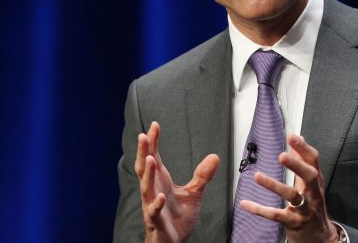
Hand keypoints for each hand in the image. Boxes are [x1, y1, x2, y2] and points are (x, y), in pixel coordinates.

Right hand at [135, 121, 219, 242]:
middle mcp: (153, 190)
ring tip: (150, 159)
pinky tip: (162, 196)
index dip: (153, 142)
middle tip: (143, 135)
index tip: (154, 125)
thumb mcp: (195, 192)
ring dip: (148, 174)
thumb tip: (215, 156)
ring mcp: (152, 205)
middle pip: (145, 168)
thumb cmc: (178, 217)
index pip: (154, 157)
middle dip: (143, 152)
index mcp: (160, 181)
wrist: (174, 242)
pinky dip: (157, 204)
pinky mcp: (156, 222)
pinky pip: (154, 212)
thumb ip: (202, 175)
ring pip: (147, 188)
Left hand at [239, 134, 339, 242]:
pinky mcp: (294, 223)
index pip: (313, 161)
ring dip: (274, 185)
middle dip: (296, 165)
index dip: (303, 148)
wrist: (319, 238)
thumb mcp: (311, 183)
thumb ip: (304, 161)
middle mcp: (313, 194)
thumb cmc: (313, 206)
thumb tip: (299, 138)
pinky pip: (275, 215)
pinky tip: (245, 204)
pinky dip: (259, 209)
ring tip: (257, 176)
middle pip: (309, 177)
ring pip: (291, 196)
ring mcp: (304, 209)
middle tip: (282, 156)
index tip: (292, 136)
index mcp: (315, 181)